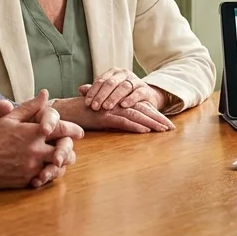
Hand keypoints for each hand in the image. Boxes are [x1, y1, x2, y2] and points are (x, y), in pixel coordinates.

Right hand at [0, 89, 83, 188]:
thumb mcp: (10, 119)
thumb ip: (30, 107)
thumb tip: (45, 94)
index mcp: (34, 133)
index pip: (63, 130)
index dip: (74, 130)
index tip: (79, 132)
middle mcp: (36, 151)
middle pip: (66, 153)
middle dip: (69, 151)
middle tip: (68, 150)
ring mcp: (32, 167)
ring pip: (57, 168)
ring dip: (59, 165)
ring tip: (56, 162)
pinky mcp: (25, 180)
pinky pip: (43, 179)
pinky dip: (45, 175)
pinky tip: (43, 172)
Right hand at [53, 95, 173, 132]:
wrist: (64, 111)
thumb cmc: (82, 115)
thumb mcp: (102, 117)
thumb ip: (115, 119)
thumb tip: (128, 125)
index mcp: (118, 104)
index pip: (140, 108)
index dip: (154, 115)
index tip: (167, 124)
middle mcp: (117, 105)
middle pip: (142, 110)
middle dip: (158, 119)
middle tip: (172, 128)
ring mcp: (111, 110)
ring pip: (136, 115)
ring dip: (151, 123)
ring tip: (164, 130)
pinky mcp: (104, 117)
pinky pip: (122, 121)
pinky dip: (135, 126)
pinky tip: (146, 131)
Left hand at [82, 68, 165, 112]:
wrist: (146, 97)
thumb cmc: (123, 95)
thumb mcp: (109, 93)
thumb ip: (96, 90)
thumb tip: (80, 89)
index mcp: (114, 73)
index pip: (101, 80)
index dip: (93, 91)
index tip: (87, 103)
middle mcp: (124, 74)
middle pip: (111, 83)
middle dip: (101, 95)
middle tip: (94, 107)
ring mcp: (136, 81)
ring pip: (124, 87)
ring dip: (114, 97)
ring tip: (106, 107)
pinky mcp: (145, 90)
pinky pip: (137, 93)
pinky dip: (130, 99)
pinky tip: (123, 106)